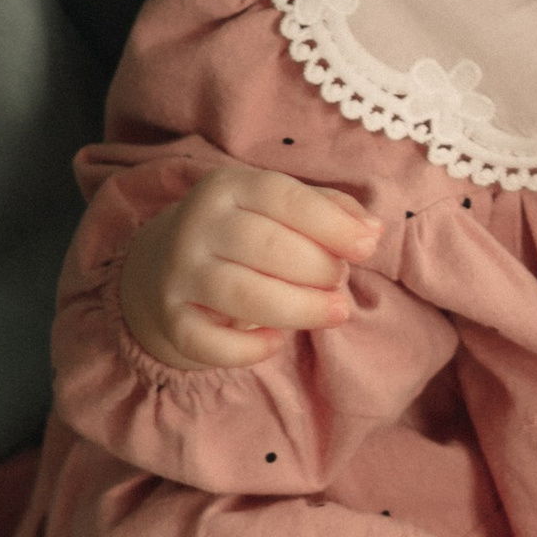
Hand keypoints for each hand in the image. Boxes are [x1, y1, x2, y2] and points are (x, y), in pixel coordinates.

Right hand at [118, 166, 376, 372]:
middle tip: (339, 281)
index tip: (367, 248)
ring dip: (300, 309)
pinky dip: (249, 349)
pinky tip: (276, 342)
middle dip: (318, 268)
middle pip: (267, 247)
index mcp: (228, 187)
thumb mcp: (281, 208)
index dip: (332, 224)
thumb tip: (373, 230)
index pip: (283, 197)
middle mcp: (196, 225)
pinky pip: (209, 342)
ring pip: (243, 295)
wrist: (164, 265)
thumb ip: (331, 211)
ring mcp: (178, 273)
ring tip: (335, 311)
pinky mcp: (169, 318)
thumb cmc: (246, 234)